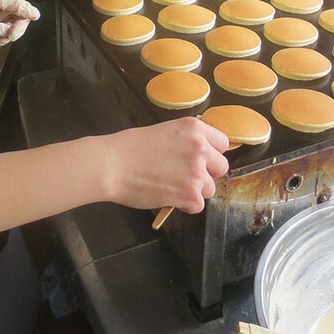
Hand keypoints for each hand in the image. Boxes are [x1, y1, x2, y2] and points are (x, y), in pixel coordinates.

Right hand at [102, 117, 229, 213]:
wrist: (112, 165)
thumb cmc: (130, 147)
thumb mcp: (165, 131)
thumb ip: (186, 140)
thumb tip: (198, 153)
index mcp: (194, 128)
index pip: (222, 143)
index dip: (211, 153)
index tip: (200, 159)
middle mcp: (200, 148)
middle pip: (221, 167)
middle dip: (207, 173)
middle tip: (185, 176)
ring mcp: (196, 172)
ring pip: (210, 189)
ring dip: (195, 191)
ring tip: (172, 187)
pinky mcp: (189, 194)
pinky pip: (198, 205)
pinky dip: (185, 206)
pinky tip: (169, 197)